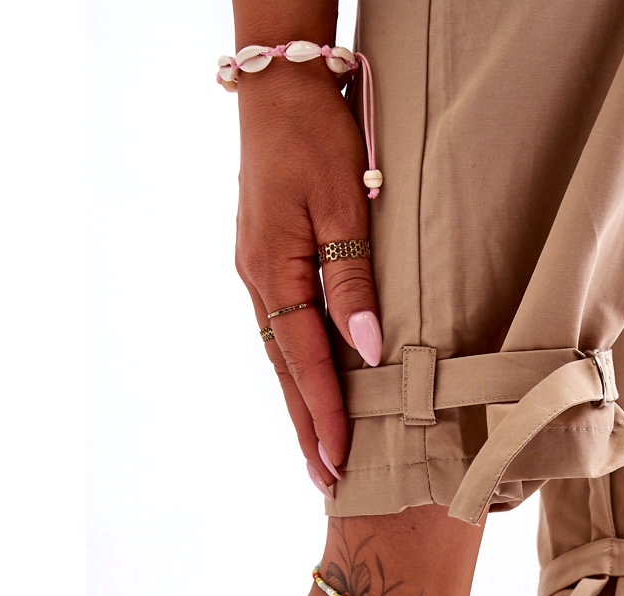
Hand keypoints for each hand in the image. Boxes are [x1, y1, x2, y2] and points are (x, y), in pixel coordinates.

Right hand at [234, 65, 381, 489]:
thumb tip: (365, 348)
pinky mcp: (267, 262)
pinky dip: (299, 371)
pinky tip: (311, 391)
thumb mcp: (342, 204)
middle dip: (308, 429)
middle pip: (286, 373)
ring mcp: (258, 273)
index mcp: (273, 272)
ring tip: (319, 452)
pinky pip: (283, 331)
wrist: (279, 86)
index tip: (340, 460)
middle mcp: (258, 281)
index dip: (326, 414)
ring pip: (282, 356)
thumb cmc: (315, 136)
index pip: (304, 362)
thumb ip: (353, 279)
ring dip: (303, 407)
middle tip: (325, 481)